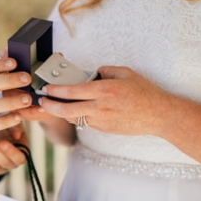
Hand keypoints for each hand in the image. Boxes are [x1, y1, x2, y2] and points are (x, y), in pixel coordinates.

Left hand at [38, 66, 173, 136]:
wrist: (158, 115)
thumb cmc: (144, 92)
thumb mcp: (126, 73)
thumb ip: (105, 71)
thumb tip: (91, 73)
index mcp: (104, 90)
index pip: (72, 91)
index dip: (55, 91)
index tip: (46, 89)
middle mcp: (100, 107)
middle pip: (66, 110)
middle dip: (50, 106)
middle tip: (42, 102)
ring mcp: (101, 121)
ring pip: (74, 118)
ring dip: (63, 112)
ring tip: (56, 105)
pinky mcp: (104, 129)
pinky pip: (85, 122)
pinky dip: (78, 116)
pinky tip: (76, 110)